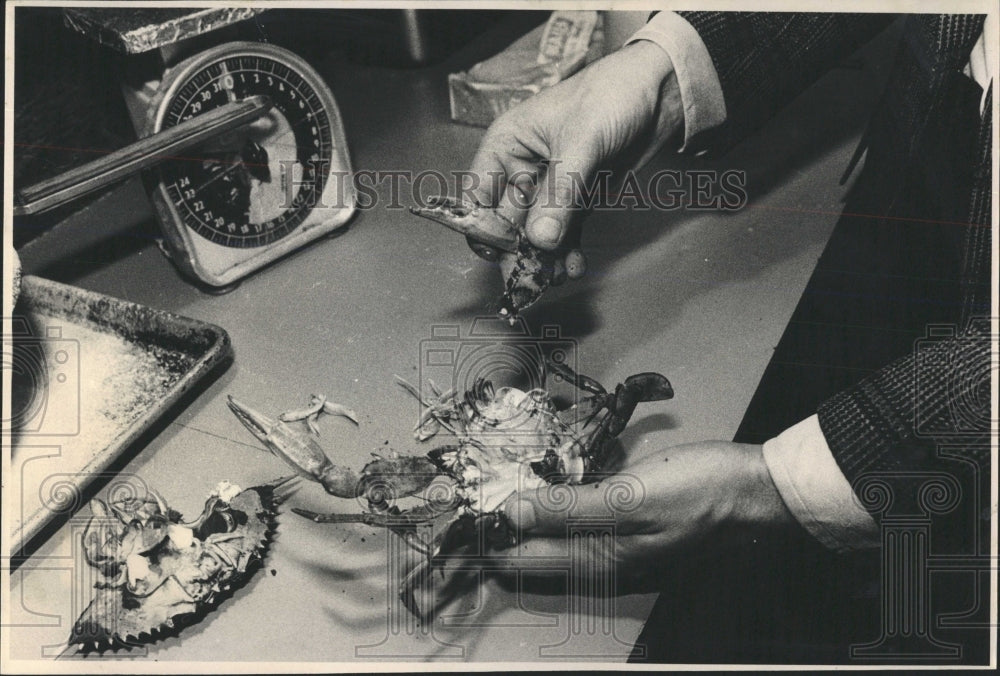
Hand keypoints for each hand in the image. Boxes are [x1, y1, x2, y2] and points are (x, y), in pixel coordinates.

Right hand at [464, 40, 683, 277]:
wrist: (661, 90)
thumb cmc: (612, 95)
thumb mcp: (581, 142)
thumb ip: (560, 192)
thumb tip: (541, 238)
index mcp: (507, 145)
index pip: (478, 195)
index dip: (483, 226)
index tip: (499, 253)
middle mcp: (523, 168)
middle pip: (507, 221)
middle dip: (517, 251)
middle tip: (529, 278)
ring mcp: (551, 186)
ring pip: (537, 232)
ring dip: (543, 257)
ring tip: (555, 276)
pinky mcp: (578, 198)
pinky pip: (565, 232)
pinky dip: (567, 251)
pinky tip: (573, 265)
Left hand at [497, 441, 795, 587]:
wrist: (758, 496)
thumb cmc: (701, 491)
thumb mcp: (630, 495)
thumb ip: (567, 507)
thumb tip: (511, 513)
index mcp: (598, 560)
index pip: (520, 559)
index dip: (486, 540)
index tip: (462, 516)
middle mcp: (604, 568)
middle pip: (533, 560)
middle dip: (500, 538)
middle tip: (474, 509)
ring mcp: (620, 557)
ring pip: (554, 551)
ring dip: (525, 529)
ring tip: (501, 506)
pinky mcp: (633, 540)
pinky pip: (578, 540)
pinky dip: (555, 522)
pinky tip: (551, 504)